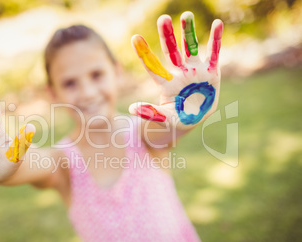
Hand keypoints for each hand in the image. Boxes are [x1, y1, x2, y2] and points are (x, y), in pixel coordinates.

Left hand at [129, 11, 222, 130]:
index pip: (153, 66)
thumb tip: (131, 109)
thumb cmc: (176, 119)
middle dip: (167, 36)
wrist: (194, 118)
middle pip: (171, 51)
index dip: (144, 53)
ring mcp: (195, 70)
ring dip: (189, 32)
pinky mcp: (211, 71)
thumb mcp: (163, 119)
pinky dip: (216, 39)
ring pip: (191, 47)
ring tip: (186, 15)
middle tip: (162, 18)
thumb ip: (150, 113)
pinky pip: (214, 53)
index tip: (134, 38)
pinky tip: (218, 24)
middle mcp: (179, 72)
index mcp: (166, 84)